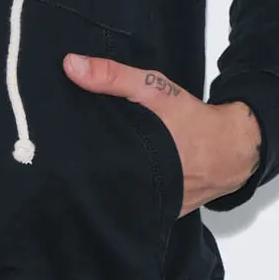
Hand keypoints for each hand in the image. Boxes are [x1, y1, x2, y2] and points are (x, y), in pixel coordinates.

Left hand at [62, 52, 260, 213]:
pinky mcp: (157, 213)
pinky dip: (119, 191)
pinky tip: (107, 178)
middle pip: (93, 184)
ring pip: (110, 196)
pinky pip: (130, 204)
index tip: (47, 145)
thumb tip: (71, 66)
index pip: (84, 167)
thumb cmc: (192, 119)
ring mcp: (148, 206)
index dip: (65, 158)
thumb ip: (113, 77)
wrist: (231, 149)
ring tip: (74, 168)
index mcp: (131, 161)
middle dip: (77, 170)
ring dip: (97, 183)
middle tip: (56, 155)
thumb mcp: (154, 89)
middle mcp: (137, 190)